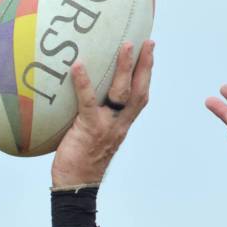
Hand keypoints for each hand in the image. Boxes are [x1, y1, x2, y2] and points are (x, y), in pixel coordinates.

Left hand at [51, 40, 154, 186]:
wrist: (76, 184)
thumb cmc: (80, 162)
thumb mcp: (94, 137)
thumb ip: (94, 118)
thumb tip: (80, 97)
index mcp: (122, 125)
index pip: (140, 96)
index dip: (147, 74)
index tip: (150, 53)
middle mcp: (119, 124)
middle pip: (139, 90)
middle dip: (145, 65)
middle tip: (147, 41)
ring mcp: (106, 125)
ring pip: (122, 93)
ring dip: (125, 68)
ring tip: (126, 46)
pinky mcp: (89, 128)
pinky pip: (88, 102)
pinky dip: (84, 83)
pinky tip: (79, 66)